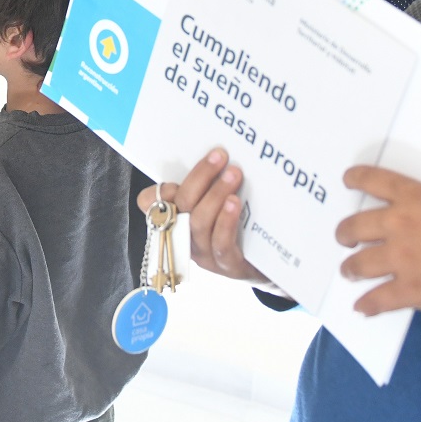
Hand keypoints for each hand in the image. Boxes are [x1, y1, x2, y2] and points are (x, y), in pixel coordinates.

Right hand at [140, 148, 269, 282]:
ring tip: (234, 174)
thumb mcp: (220, 202)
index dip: (157, 193)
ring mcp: (205, 255)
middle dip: (200, 177)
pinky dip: (226, 220)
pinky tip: (235, 202)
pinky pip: (220, 243)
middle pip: (181, 206)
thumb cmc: (240, 227)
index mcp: (177, 219)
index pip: (151, 205)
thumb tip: (214, 156)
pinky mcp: (227, 266)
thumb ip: (209, 184)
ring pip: (199, 222)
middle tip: (220, 157)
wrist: (269, 265)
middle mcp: (185, 238)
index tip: (176, 174)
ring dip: (215, 194)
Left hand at [335, 166, 420, 321]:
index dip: (357, 178)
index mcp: (418, 197)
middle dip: (346, 233)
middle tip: (345, 238)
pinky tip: (362, 308)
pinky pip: (378, 300)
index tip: (348, 179)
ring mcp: (403, 258)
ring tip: (349, 272)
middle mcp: (402, 224)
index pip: (376, 180)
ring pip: (360, 264)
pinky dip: (367, 305)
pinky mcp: (412, 290)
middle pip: (356, 225)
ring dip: (351, 269)